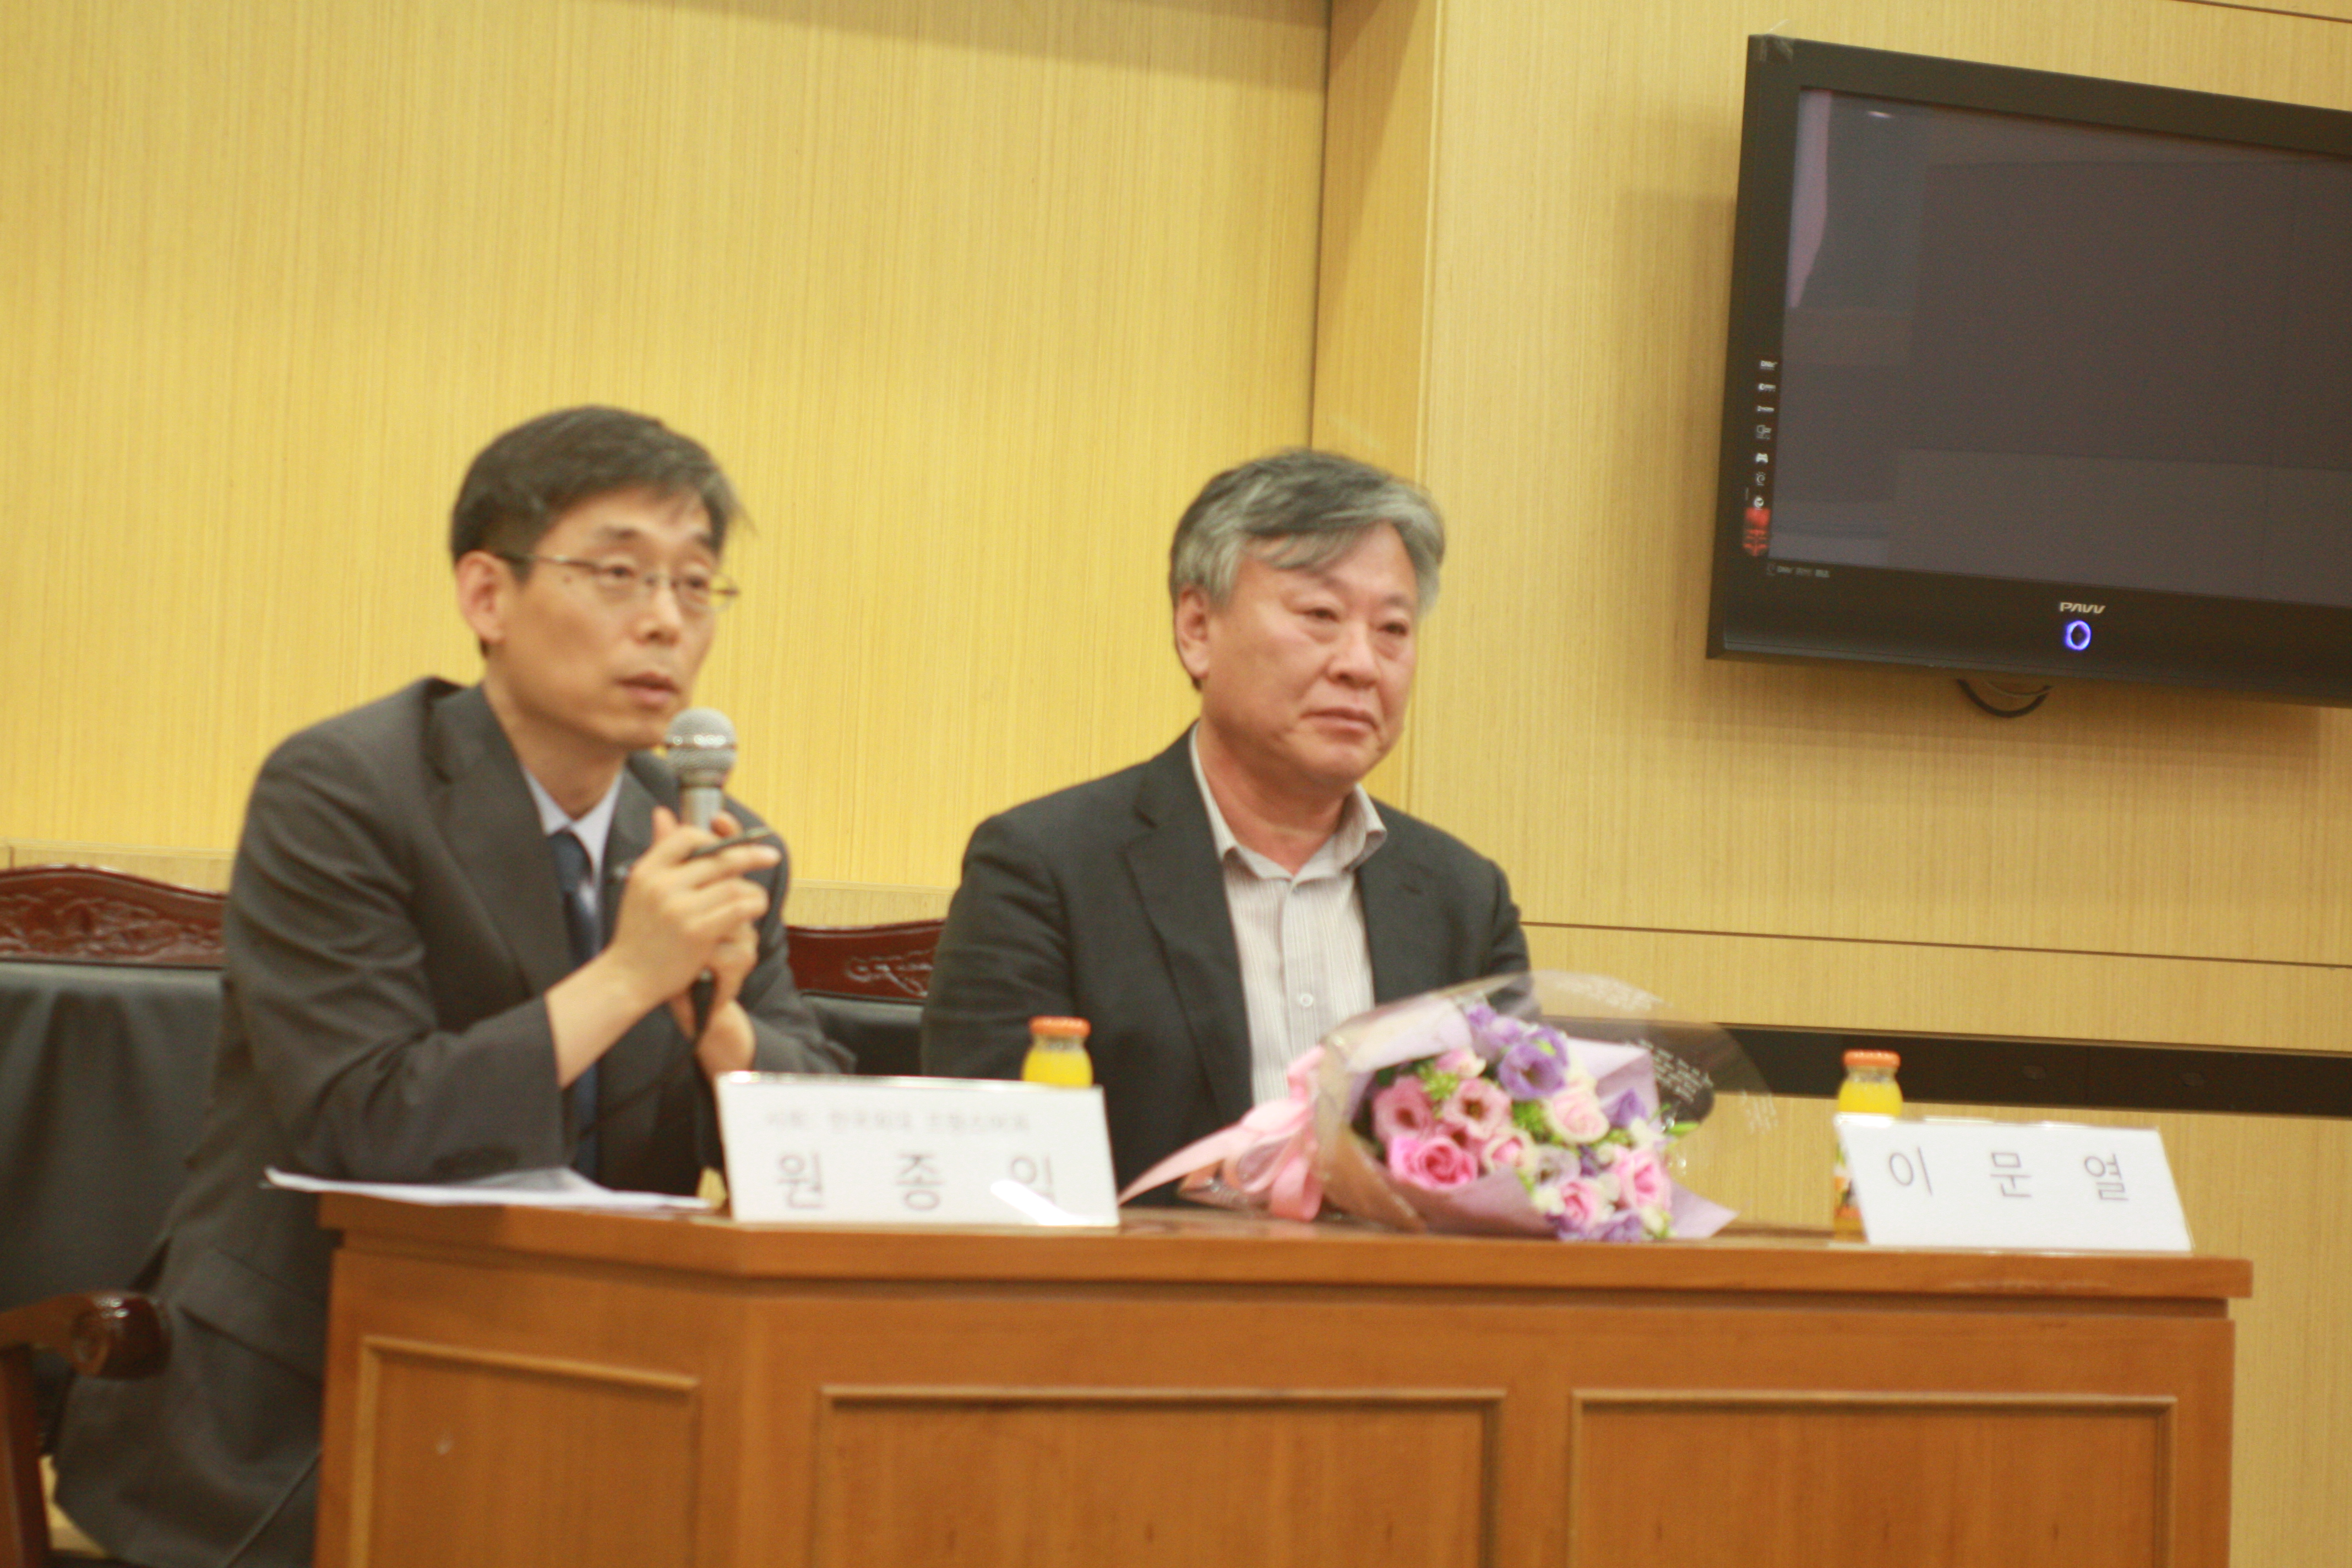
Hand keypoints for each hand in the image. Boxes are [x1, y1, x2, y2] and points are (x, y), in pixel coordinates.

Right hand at [546, 807, 779, 1086]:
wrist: (628, 978)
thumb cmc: (639, 932)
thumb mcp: (641, 887)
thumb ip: (660, 852)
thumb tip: (664, 812)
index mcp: (646, 871)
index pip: (687, 835)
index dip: (715, 836)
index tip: (734, 843)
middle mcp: (661, 885)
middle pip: (719, 858)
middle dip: (751, 854)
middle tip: (771, 855)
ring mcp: (680, 909)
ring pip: (735, 884)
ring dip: (753, 890)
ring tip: (756, 898)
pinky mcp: (698, 932)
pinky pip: (739, 908)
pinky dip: (753, 907)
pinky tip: (753, 911)